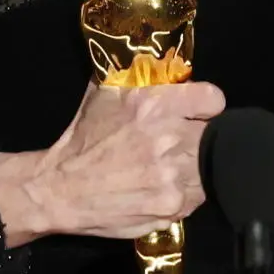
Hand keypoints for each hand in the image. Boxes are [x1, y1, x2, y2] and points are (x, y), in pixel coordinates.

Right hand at [0, 81, 223, 245]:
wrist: (61, 189)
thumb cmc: (83, 140)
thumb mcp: (104, 94)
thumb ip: (137, 78)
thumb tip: (164, 66)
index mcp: (154, 105)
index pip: (212, 100)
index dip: (205, 107)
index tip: (197, 114)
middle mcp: (168, 139)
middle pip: (211, 137)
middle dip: (196, 139)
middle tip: (178, 144)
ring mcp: (173, 176)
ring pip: (206, 169)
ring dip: (192, 168)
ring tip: (167, 169)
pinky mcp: (172, 206)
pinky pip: (194, 198)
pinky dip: (182, 194)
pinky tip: (159, 190)